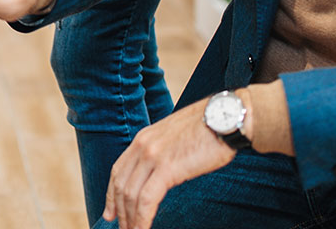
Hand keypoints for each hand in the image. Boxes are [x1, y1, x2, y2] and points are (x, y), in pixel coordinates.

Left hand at [103, 97, 238, 228]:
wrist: (225, 117)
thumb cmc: (208, 127)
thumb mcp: (175, 136)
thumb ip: (162, 151)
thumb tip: (161, 170)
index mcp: (144, 138)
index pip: (119, 170)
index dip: (111, 194)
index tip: (110, 212)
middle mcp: (143, 145)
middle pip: (121, 185)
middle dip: (119, 211)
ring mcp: (153, 156)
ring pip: (131, 195)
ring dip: (130, 219)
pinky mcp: (167, 168)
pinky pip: (147, 199)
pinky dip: (142, 219)